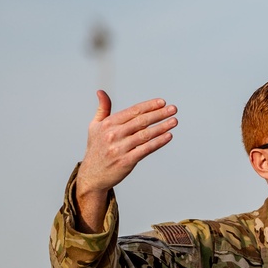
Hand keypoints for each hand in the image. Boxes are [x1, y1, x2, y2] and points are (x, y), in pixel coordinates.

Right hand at [74, 90, 177, 231]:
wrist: (92, 175)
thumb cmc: (96, 148)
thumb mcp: (94, 127)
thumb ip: (102, 109)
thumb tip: (101, 92)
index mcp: (107, 124)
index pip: (132, 112)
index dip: (148, 106)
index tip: (162, 102)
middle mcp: (113, 135)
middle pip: (141, 121)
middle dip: (159, 114)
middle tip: (174, 109)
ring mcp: (120, 148)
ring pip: (145, 135)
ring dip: (162, 127)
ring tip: (174, 121)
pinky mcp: (126, 161)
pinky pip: (146, 149)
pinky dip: (158, 142)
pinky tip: (168, 136)